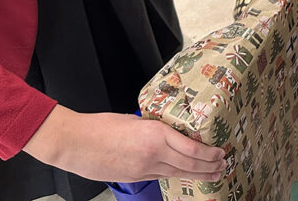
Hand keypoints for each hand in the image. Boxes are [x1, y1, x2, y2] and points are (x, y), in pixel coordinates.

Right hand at [24, 107, 224, 182]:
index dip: (209, 155)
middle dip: (209, 168)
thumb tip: (167, 130)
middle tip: (223, 166)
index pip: (192, 149)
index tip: (220, 153)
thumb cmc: (101, 126)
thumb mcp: (135, 119)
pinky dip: (176, 176)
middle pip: (189, 165)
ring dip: (197, 175)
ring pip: (177, 174)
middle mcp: (154, 154)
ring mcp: (144, 169)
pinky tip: (184, 175)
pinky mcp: (134, 177)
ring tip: (212, 175)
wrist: (75, 143)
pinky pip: (161, 177)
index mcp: (156, 135)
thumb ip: (154, 126)